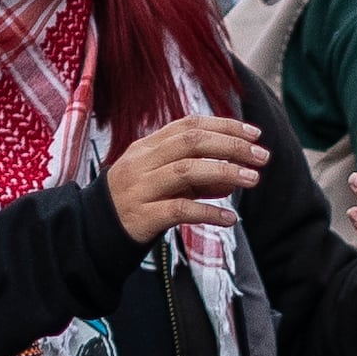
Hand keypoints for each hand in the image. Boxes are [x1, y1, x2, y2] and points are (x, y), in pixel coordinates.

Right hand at [104, 113, 273, 246]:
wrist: (94, 230)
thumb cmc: (136, 201)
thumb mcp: (165, 182)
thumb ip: (197, 178)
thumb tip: (233, 178)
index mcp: (147, 146)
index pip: (189, 125)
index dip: (224, 126)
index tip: (254, 133)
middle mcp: (142, 162)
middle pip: (190, 142)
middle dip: (230, 145)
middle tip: (262, 156)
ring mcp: (140, 188)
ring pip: (185, 171)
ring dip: (224, 172)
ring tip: (253, 179)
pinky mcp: (142, 216)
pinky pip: (179, 210)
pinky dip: (208, 212)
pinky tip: (230, 219)